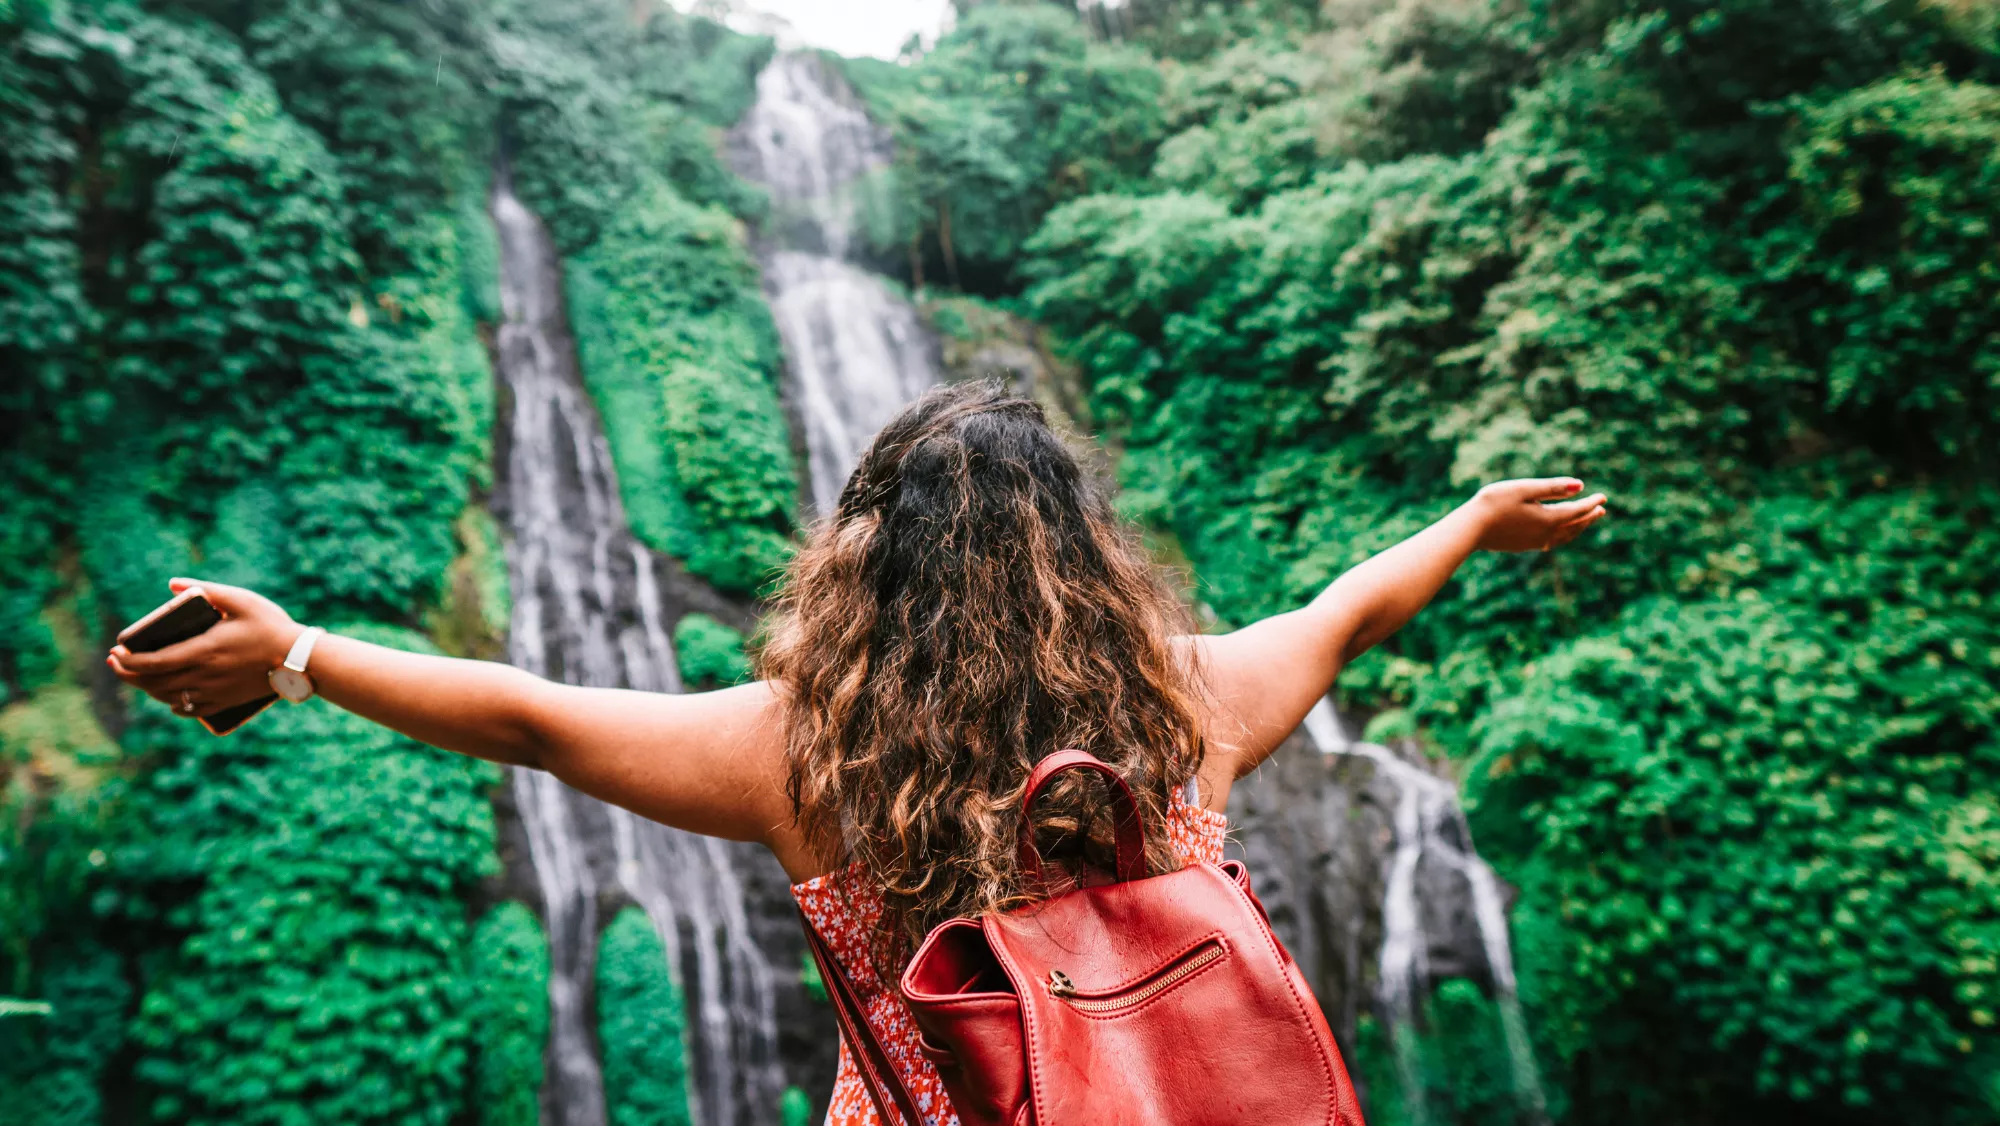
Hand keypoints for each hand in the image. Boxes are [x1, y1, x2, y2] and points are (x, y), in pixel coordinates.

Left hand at [107, 578, 304, 717]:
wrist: (299, 659)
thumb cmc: (271, 626)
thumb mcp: (240, 600)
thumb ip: (206, 589)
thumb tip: (172, 585)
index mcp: (203, 651)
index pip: (152, 663)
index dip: (128, 661)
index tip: (115, 653)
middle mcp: (204, 676)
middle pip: (153, 683)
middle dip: (128, 674)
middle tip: (116, 662)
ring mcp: (214, 693)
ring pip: (168, 697)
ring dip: (147, 688)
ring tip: (138, 675)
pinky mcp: (225, 702)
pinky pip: (189, 710)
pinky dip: (172, 704)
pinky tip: (169, 696)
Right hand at [1469, 478, 1607, 553]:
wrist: (1470, 529)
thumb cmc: (1494, 503)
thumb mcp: (1524, 489)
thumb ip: (1553, 487)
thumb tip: (1581, 485)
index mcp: (1548, 518)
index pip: (1577, 510)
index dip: (1591, 503)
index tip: (1603, 496)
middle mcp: (1545, 534)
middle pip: (1574, 525)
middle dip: (1588, 517)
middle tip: (1601, 509)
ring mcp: (1534, 542)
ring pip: (1564, 536)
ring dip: (1577, 528)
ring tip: (1585, 521)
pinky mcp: (1523, 546)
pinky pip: (1551, 542)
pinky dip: (1563, 536)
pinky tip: (1558, 534)